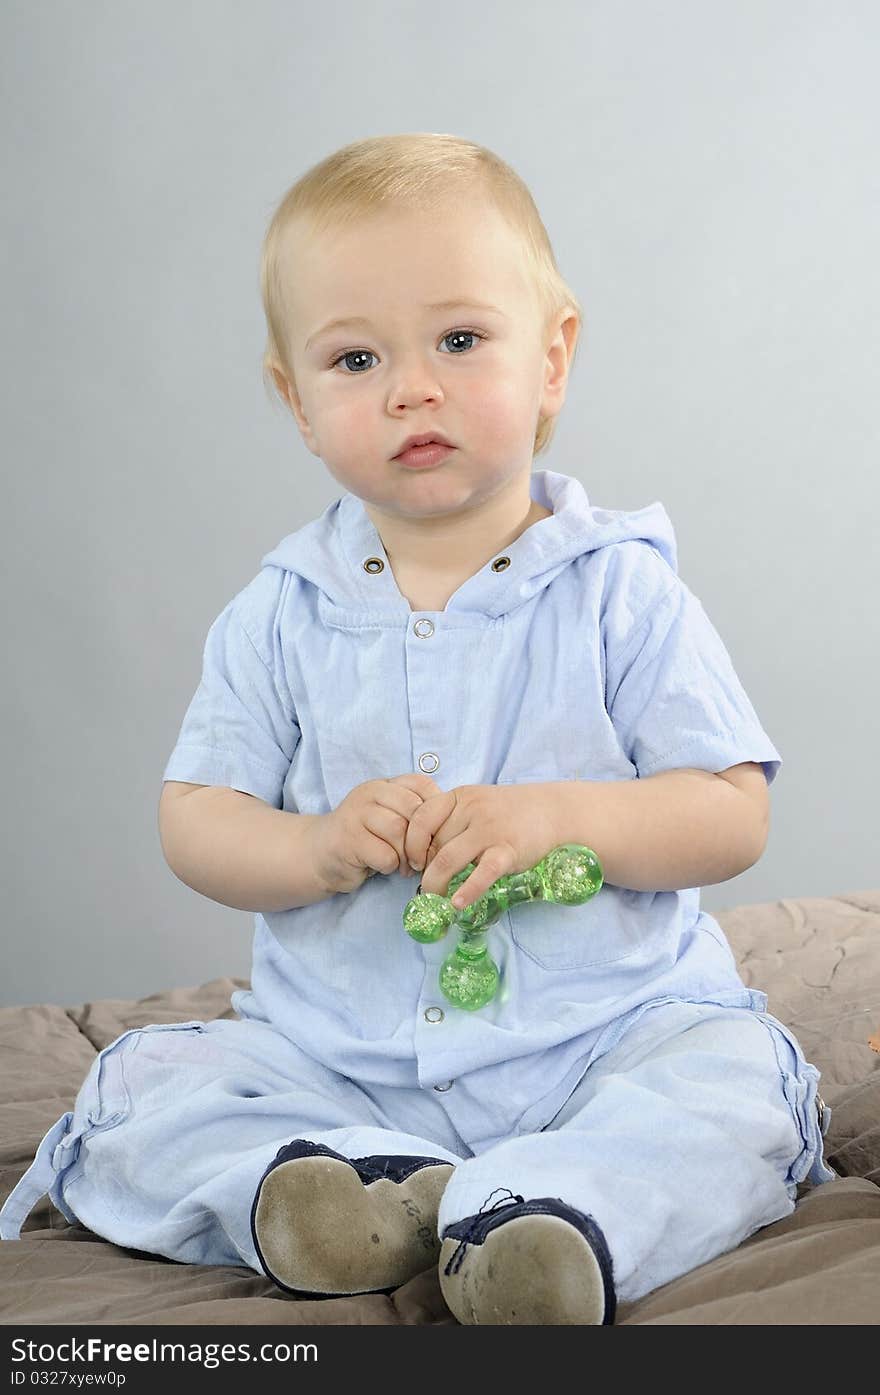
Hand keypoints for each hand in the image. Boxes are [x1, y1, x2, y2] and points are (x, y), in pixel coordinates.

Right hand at [312, 773, 444, 894]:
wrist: (320, 854)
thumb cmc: (365, 839)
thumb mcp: (390, 819)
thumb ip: (414, 815)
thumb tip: (451, 827)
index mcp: (384, 785)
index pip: (422, 785)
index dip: (437, 810)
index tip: (437, 834)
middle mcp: (369, 793)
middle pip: (413, 809)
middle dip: (423, 838)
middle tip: (423, 857)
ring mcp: (356, 814)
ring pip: (398, 830)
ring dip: (407, 854)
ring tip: (404, 866)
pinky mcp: (348, 840)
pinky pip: (384, 854)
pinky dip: (390, 866)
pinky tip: (384, 867)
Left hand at [404, 783, 560, 909]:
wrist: (553, 811)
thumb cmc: (509, 813)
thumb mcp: (476, 806)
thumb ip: (451, 823)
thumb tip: (424, 857)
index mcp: (459, 797)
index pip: (420, 817)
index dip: (410, 843)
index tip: (413, 862)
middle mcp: (472, 810)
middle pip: (434, 844)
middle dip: (425, 869)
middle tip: (426, 886)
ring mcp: (490, 830)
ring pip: (448, 859)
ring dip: (435, 884)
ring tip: (435, 899)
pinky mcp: (508, 850)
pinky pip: (482, 873)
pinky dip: (467, 890)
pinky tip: (457, 903)